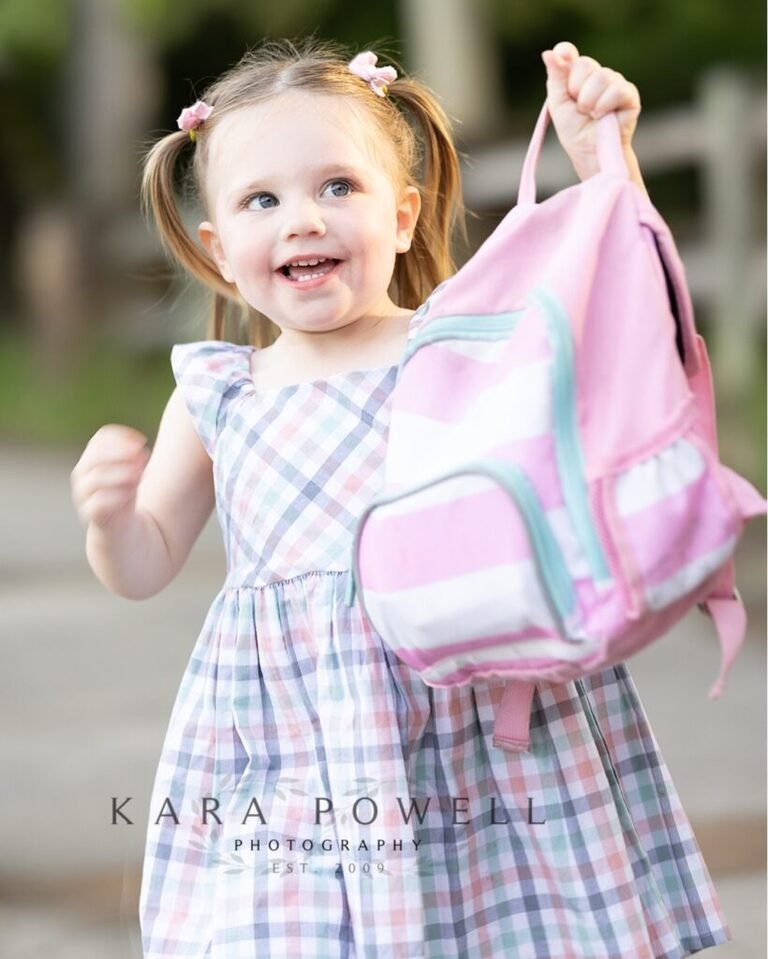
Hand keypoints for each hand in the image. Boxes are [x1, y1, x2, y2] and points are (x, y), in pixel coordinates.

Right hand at [70, 424, 150, 529]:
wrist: (120, 523)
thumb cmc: (126, 491)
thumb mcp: (135, 472)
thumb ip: (137, 462)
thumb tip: (141, 453)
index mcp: (92, 457)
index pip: (100, 439)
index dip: (121, 436)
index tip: (142, 441)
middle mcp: (82, 473)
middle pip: (94, 456)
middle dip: (119, 453)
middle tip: (140, 456)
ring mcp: (83, 493)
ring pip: (96, 479)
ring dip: (121, 474)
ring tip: (138, 476)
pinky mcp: (89, 512)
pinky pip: (98, 502)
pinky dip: (117, 496)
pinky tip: (131, 494)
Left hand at [541, 41, 640, 181]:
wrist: (589, 151)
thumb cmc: (574, 130)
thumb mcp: (558, 104)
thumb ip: (556, 77)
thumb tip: (548, 53)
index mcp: (577, 75)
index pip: (569, 54)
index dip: (565, 52)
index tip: (563, 55)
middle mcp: (597, 75)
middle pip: (585, 64)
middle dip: (577, 89)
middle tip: (580, 108)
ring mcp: (615, 82)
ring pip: (602, 76)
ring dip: (590, 101)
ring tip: (592, 114)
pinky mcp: (629, 94)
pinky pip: (616, 89)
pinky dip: (604, 104)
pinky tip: (603, 115)